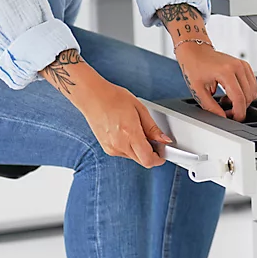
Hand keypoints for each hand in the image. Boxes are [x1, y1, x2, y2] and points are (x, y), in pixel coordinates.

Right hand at [41, 51, 171, 167]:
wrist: (92, 96)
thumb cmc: (114, 98)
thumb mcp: (140, 109)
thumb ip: (153, 128)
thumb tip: (164, 140)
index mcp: (130, 134)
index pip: (148, 159)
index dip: (158, 158)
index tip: (162, 153)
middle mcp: (120, 144)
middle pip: (142, 161)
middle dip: (150, 153)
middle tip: (153, 140)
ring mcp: (112, 148)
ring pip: (134, 157)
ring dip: (140, 150)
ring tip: (136, 131)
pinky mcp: (107, 148)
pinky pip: (124, 153)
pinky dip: (130, 147)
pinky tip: (126, 133)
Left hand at [174, 43, 256, 121]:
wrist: (195, 51)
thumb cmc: (194, 66)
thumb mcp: (198, 90)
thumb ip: (211, 107)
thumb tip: (222, 117)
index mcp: (226, 72)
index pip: (239, 98)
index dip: (239, 113)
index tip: (234, 118)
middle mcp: (237, 67)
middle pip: (248, 96)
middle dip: (240, 108)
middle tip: (227, 110)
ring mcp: (242, 65)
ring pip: (252, 92)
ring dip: (243, 101)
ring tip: (227, 100)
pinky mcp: (245, 65)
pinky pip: (252, 85)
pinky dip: (245, 93)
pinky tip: (232, 93)